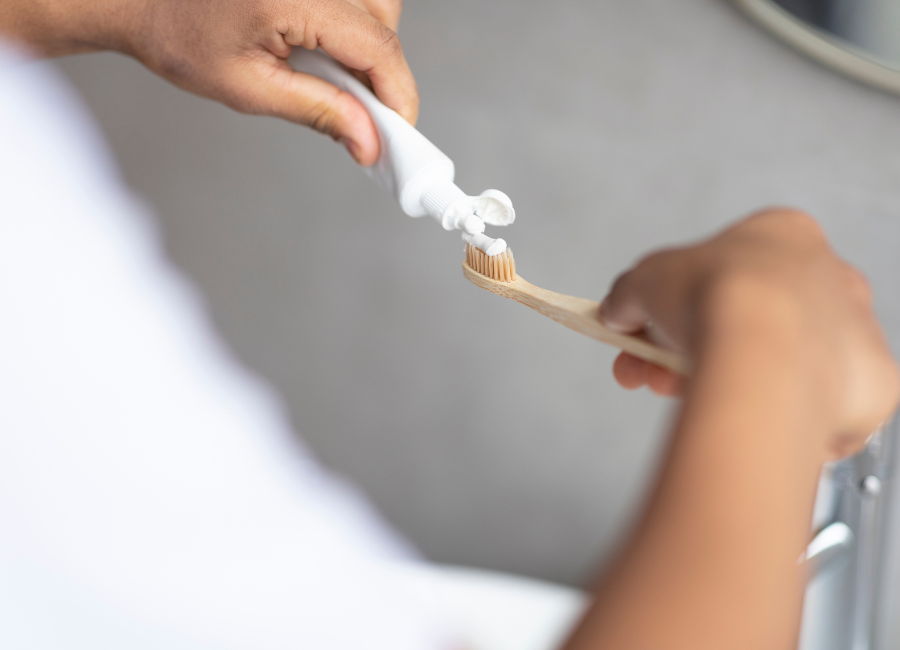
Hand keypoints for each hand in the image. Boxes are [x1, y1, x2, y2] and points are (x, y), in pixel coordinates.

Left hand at [0, 0, 417, 165]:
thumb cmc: (180, 37)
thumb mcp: (249, 89)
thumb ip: (318, 112)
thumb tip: (367, 140)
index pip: (377, 47)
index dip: (399, 96)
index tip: (402, 132)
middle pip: (385, 22)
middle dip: (382, 72)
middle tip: (360, 112)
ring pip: (378, 5)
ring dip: (369, 45)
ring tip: (327, 72)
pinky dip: (354, 23)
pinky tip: (322, 45)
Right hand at [600, 208, 898, 457]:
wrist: (763, 353)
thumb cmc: (717, 299)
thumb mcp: (642, 280)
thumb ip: (629, 294)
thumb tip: (618, 311)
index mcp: (784, 235)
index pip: (720, 271)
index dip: (671, 303)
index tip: (643, 330)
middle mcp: (829, 278)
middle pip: (744, 319)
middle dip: (686, 350)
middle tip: (648, 372)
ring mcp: (853, 333)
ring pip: (774, 364)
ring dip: (716, 380)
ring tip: (675, 395)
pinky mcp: (867, 388)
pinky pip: (814, 405)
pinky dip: (774, 414)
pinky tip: (740, 416)